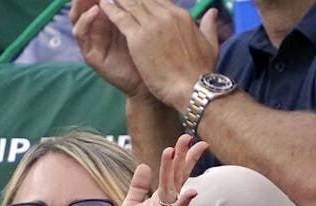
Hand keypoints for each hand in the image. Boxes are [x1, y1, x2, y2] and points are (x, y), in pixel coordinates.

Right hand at [72, 0, 145, 96]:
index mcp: (109, 16)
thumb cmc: (153, 50)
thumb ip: (136, 4)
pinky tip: (95, 10)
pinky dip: (86, 20)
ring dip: (82, 0)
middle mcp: (98, 25)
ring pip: (78, 14)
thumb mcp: (144, 21)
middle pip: (84, 1)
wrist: (154, 80)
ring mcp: (92, 39)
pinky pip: (81, 33)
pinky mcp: (90, 54)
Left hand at [98, 0, 219, 108]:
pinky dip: (111, 11)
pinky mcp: (138, 38)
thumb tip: (213, 12)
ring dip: (119, 0)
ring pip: (130, 4)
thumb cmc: (202, 72)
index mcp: (181, 16)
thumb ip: (208, 26)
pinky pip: (121, 18)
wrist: (193, 87)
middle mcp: (165, 15)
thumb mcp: (210, 44)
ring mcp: (151, 25)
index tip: (138, 0)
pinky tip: (102, 6)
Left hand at [107, 135, 206, 205]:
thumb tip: (144, 166)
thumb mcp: (130, 204)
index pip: (172, 174)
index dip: (179, 156)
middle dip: (183, 157)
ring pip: (172, 189)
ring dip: (176, 170)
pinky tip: (192, 192)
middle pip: (177, 177)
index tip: (187, 138)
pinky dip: (182, 203)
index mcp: (158, 200)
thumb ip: (138, 187)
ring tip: (179, 151)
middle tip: (190, 137)